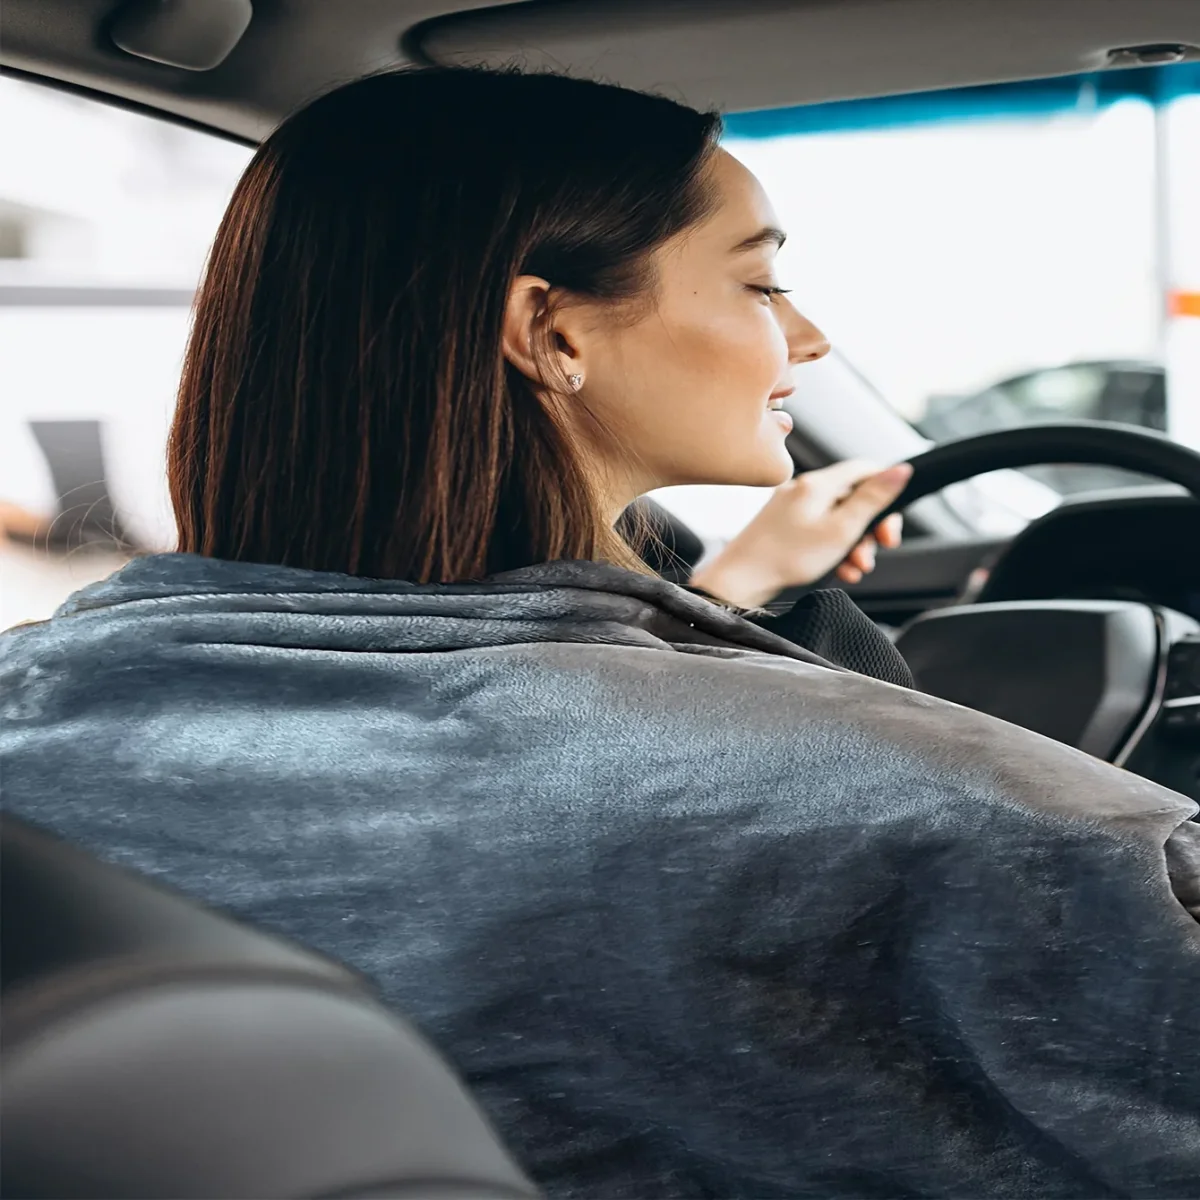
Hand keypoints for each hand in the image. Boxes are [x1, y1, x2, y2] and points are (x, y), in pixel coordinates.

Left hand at [687, 460, 912, 608]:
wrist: (740, 582)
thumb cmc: (786, 558)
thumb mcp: (840, 529)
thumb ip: (872, 499)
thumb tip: (901, 469)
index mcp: (817, 484)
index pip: (865, 470)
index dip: (887, 492)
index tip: (891, 522)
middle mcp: (803, 489)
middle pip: (853, 498)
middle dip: (871, 527)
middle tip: (881, 549)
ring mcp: (791, 507)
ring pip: (838, 519)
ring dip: (855, 544)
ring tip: (856, 568)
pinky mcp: (783, 526)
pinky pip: (819, 531)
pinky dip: (834, 549)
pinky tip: (840, 570)